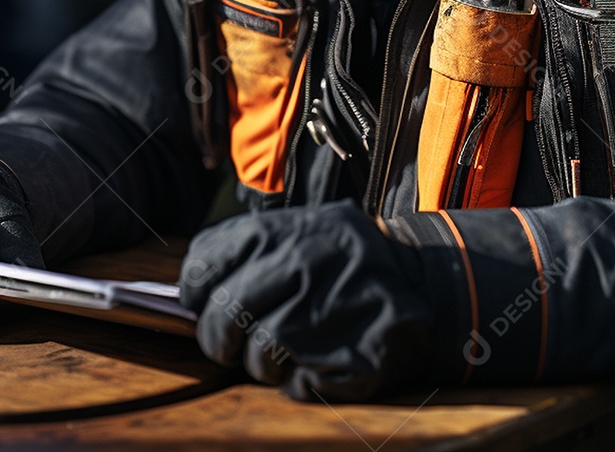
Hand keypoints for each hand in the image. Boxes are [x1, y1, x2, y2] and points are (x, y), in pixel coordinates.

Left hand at [179, 199, 434, 400]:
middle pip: (222, 318)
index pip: (204, 266)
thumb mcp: (303, 229)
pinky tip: (321, 357)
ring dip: (264, 364)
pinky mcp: (349, 357)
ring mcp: (325, 311)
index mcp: (283, 231)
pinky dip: (300, 381)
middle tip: (231, 343)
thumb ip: (252, 252)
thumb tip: (188, 294)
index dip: (194, 292)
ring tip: (292, 345)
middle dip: (219, 339)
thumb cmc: (345, 259)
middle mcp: (301, 265)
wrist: (426, 276)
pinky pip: (295, 386)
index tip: (201, 302)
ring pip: (257, 358)